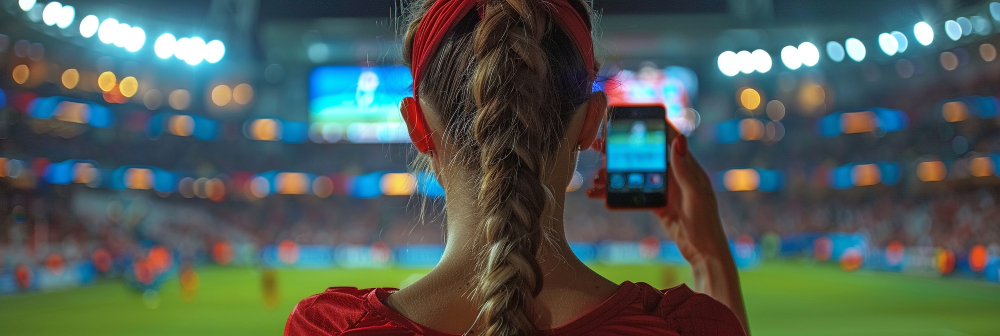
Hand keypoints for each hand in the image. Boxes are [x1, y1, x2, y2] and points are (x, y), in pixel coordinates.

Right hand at [587, 127, 748, 330]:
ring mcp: (665, 189)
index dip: (651, 125)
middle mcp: (675, 175)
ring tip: (596, 176)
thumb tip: (678, 138)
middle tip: (599, 148)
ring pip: (636, 175)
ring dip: (616, 174)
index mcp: (687, 167)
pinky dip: (618, 194)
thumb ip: (684, 169)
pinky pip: (634, 194)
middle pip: (645, 156)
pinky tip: (602, 195)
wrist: (705, 253)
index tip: (630, 117)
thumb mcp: (695, 195)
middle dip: (622, 151)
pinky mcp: (658, 204)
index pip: (668, 138)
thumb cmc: (706, 223)